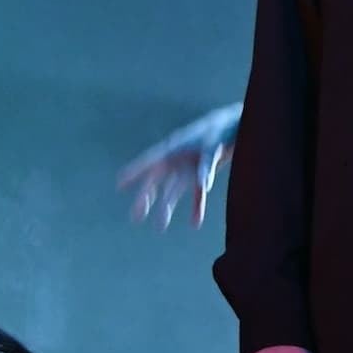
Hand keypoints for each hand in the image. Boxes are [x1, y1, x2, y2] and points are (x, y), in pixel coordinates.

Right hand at [118, 104, 241, 229]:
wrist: (233, 126)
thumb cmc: (218, 131)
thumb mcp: (212, 147)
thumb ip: (206, 166)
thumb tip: (203, 187)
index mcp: (173, 148)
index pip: (149, 162)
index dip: (134, 173)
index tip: (119, 184)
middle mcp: (177, 159)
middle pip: (157, 180)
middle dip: (146, 197)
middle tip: (136, 216)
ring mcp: (188, 167)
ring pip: (173, 189)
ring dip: (167, 206)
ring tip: (160, 226)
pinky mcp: (202, 173)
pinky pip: (197, 193)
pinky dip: (196, 207)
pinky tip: (195, 223)